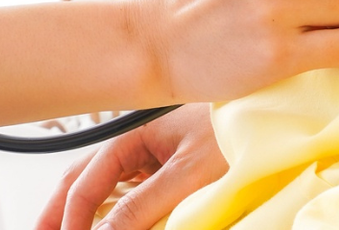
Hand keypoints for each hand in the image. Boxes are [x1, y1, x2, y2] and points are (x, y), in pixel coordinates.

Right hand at [35, 104, 224, 229]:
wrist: (278, 120)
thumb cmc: (241, 134)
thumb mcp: (189, 174)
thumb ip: (144, 205)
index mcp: (138, 135)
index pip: (89, 179)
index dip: (73, 215)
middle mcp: (141, 145)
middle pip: (85, 178)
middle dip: (59, 208)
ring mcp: (154, 158)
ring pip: (104, 185)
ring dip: (80, 209)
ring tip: (61, 228)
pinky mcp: (170, 171)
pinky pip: (129, 191)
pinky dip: (111, 208)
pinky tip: (104, 222)